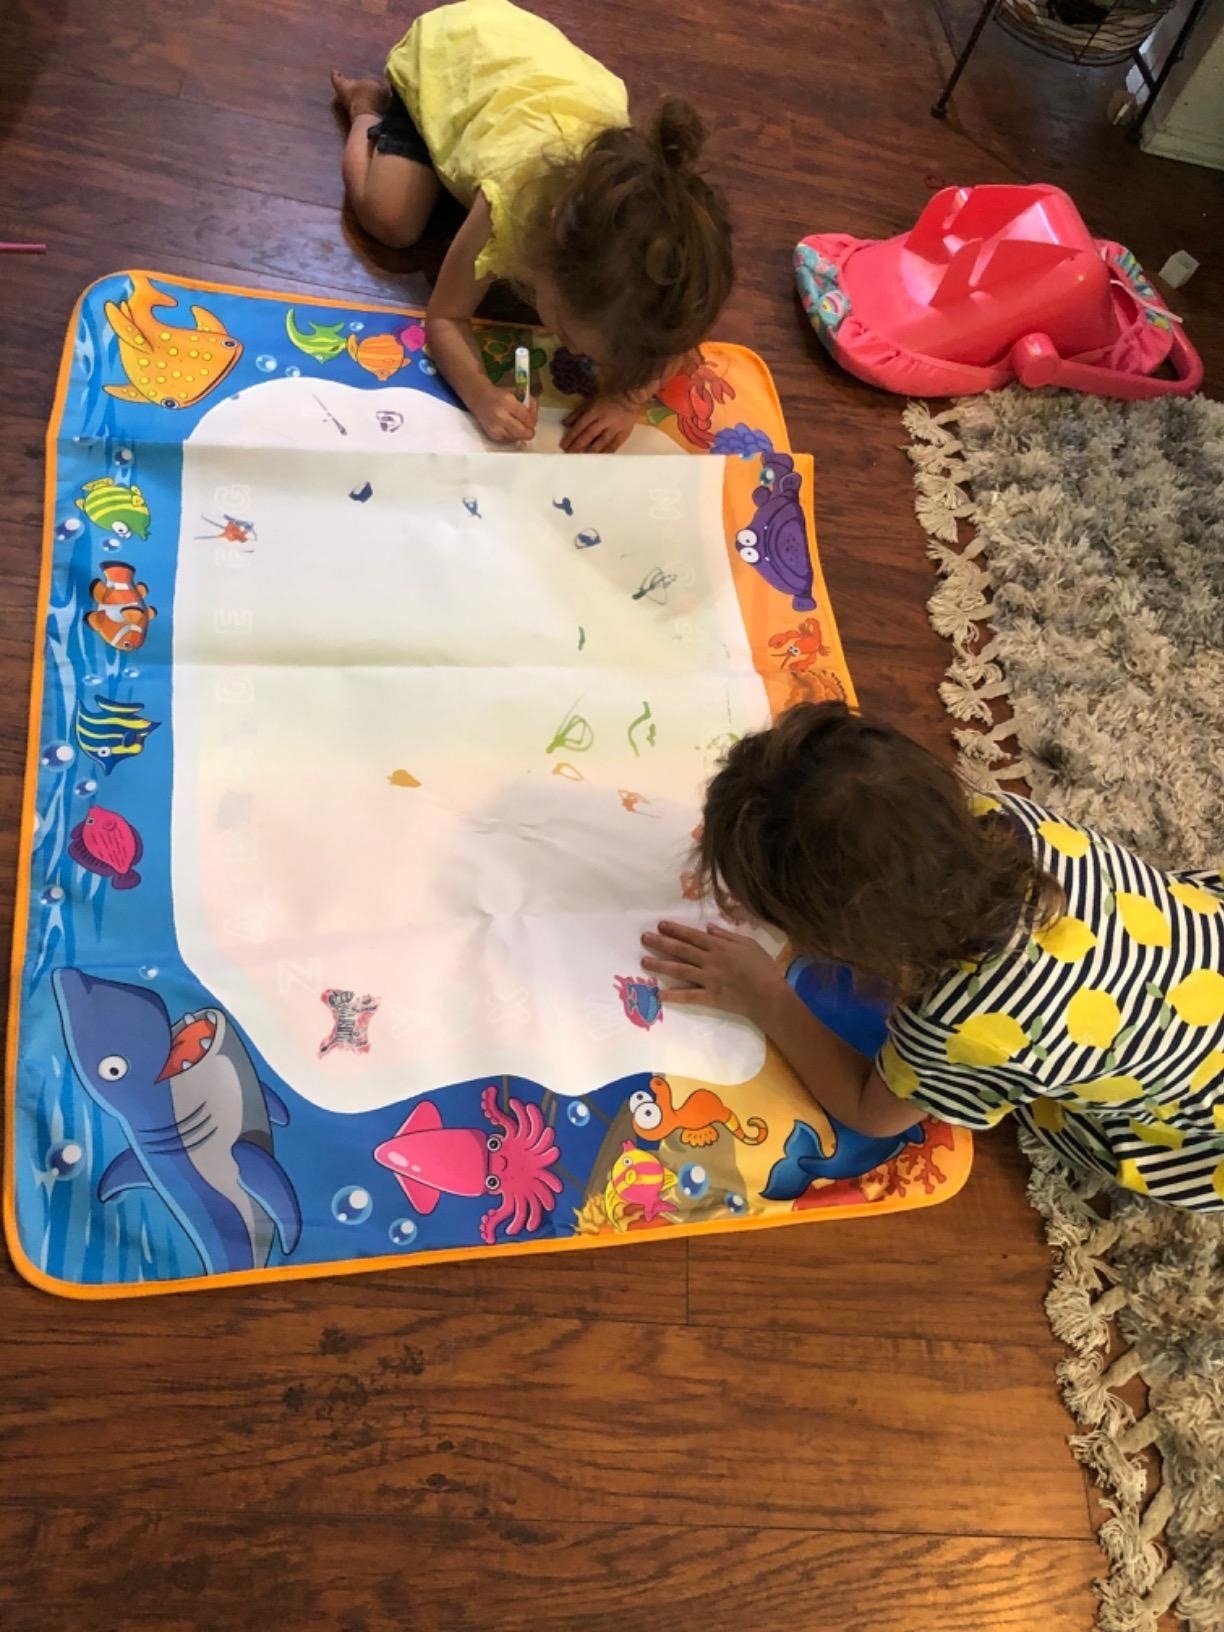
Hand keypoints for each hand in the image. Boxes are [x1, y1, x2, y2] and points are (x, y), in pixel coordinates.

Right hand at [475, 384, 537, 443]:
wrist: (480, 398)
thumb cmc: (500, 396)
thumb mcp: (516, 393)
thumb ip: (529, 404)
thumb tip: (535, 417)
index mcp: (508, 401)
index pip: (527, 418)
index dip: (533, 421)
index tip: (532, 420)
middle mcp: (501, 415)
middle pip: (523, 432)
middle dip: (529, 432)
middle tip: (530, 430)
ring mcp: (496, 426)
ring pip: (517, 438)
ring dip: (521, 435)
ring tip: (519, 427)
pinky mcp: (493, 434)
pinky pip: (508, 441)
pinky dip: (512, 437)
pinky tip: (510, 429)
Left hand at [560, 396, 635, 453]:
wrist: (630, 398)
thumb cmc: (608, 398)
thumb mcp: (590, 401)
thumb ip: (578, 413)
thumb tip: (565, 423)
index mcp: (595, 410)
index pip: (580, 425)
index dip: (571, 436)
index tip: (564, 445)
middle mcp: (604, 420)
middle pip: (589, 435)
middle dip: (578, 445)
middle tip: (569, 454)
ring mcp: (615, 428)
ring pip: (601, 442)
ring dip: (590, 451)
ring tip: (581, 458)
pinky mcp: (624, 433)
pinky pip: (614, 445)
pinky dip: (606, 453)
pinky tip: (598, 458)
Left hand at [640, 920, 786, 1020]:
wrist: (769, 995)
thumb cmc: (763, 968)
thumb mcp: (749, 945)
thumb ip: (728, 936)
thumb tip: (709, 928)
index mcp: (719, 947)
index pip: (693, 936)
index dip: (676, 930)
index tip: (660, 925)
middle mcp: (710, 961)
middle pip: (682, 950)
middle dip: (662, 943)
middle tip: (644, 938)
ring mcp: (708, 979)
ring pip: (680, 970)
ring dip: (661, 965)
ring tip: (644, 961)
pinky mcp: (710, 997)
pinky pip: (689, 996)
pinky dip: (674, 995)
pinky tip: (659, 993)